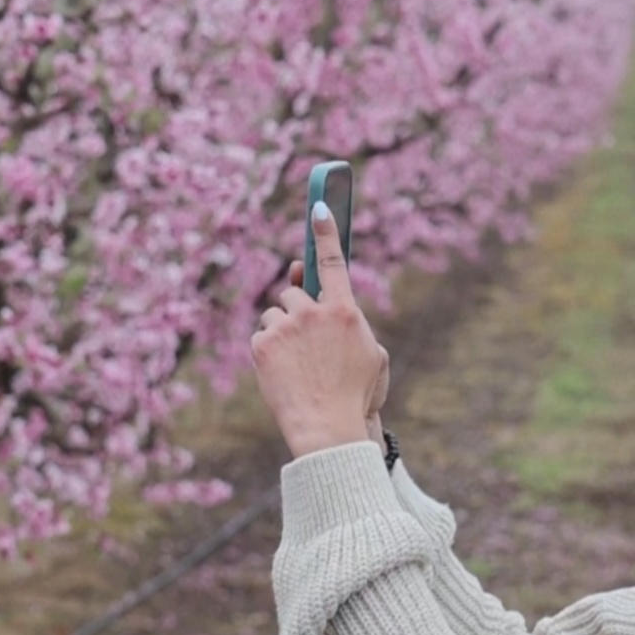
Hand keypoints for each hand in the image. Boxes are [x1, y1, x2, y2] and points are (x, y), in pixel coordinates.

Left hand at [252, 203, 388, 458]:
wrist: (328, 429)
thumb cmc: (357, 398)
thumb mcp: (374, 357)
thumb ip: (355, 327)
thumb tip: (332, 312)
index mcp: (346, 311)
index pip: (332, 261)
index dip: (325, 231)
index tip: (318, 205)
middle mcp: (314, 312)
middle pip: (293, 290)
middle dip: (296, 307)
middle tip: (303, 336)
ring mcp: (286, 326)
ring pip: (275, 312)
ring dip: (281, 329)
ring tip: (295, 363)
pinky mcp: (262, 344)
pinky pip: (261, 334)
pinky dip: (268, 350)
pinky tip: (282, 372)